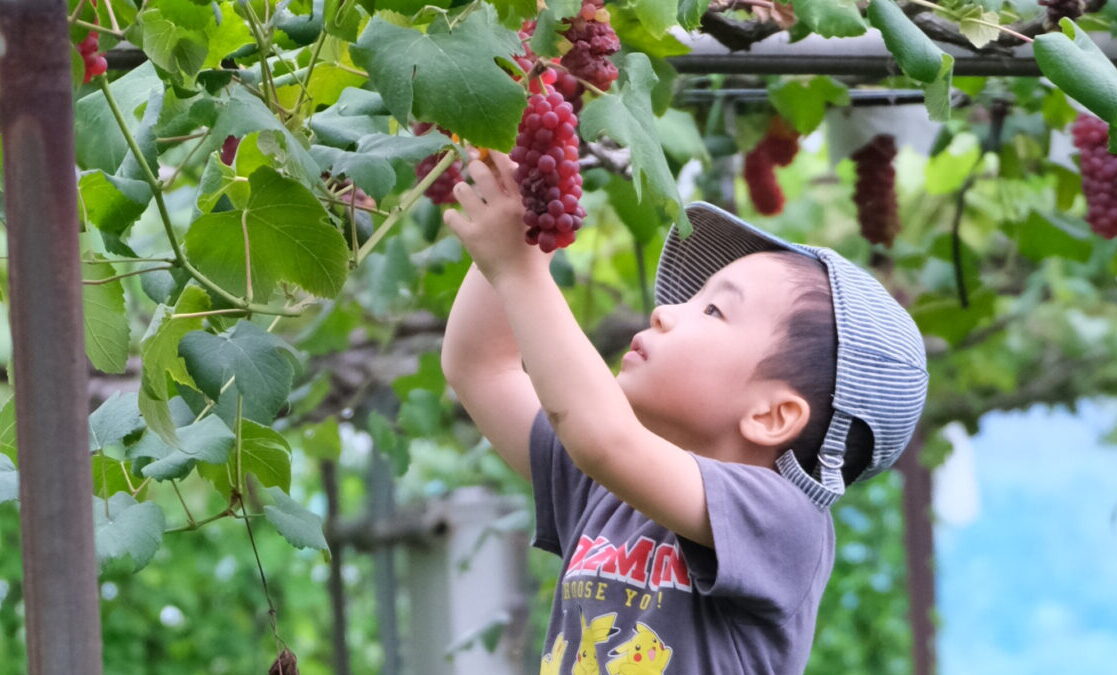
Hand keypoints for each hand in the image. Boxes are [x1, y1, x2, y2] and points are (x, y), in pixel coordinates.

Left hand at [443, 151, 550, 284]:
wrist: (523, 282)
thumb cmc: (537, 258)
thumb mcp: (546, 228)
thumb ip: (545, 209)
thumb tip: (555, 194)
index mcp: (522, 202)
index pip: (508, 167)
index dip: (496, 154)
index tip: (488, 148)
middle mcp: (502, 206)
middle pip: (480, 171)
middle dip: (473, 165)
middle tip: (472, 165)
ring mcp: (485, 221)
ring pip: (461, 190)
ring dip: (461, 189)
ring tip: (463, 192)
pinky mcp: (470, 236)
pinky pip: (451, 217)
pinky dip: (451, 217)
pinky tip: (456, 219)